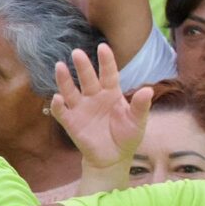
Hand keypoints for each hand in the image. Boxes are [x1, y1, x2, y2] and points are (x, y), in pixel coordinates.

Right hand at [50, 46, 153, 173]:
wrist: (114, 158)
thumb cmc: (127, 136)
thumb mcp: (137, 122)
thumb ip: (141, 106)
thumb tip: (148, 90)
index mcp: (111, 93)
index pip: (108, 74)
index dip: (106, 61)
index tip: (103, 47)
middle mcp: (94, 97)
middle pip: (87, 79)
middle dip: (83, 66)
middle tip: (77, 53)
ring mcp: (81, 109)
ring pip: (70, 91)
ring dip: (64, 80)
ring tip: (59, 66)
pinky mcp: (71, 122)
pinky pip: (62, 112)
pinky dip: (58, 106)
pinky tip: (57, 98)